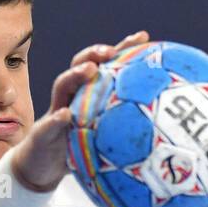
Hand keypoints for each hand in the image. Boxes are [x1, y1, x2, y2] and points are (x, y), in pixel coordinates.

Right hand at [10, 30, 150, 191]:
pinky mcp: (42, 133)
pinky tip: (65, 116)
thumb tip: (165, 131)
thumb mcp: (104, 140)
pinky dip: (56, 120)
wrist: (43, 169)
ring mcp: (54, 112)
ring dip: (75, 76)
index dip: (123, 49)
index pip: (104, 66)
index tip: (142, 37)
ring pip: (61, 86)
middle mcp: (70, 98)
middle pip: (79, 67)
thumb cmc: (77, 152)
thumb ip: (126, 130)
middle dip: (94, 54)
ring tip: (91, 70)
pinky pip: (48, 124)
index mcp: (87, 96)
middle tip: (110, 51)